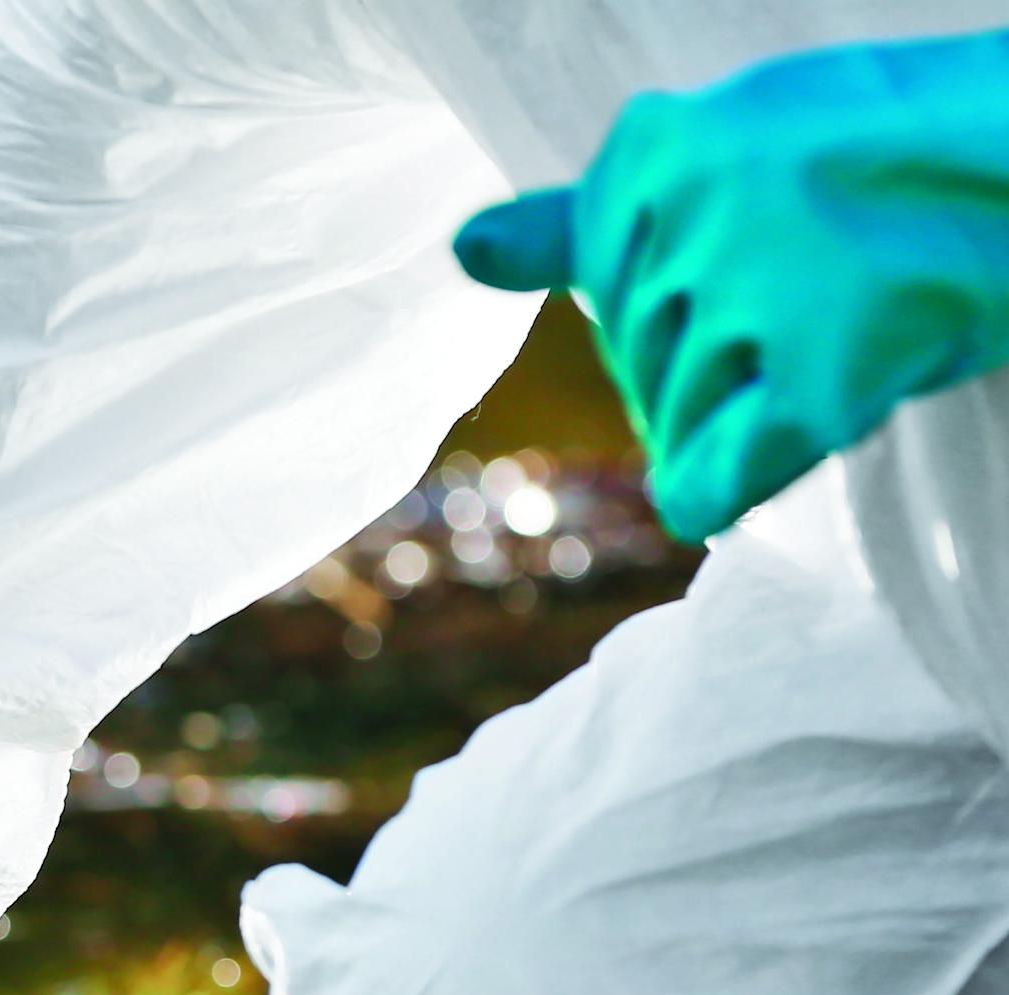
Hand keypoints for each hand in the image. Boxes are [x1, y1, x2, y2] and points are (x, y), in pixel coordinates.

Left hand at [455, 32, 1008, 541]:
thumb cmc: (886, 160)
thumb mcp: (730, 150)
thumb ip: (589, 216)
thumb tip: (465, 250)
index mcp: (655, 147)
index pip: (607, 297)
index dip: (694, 296)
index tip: (784, 239)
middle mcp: (693, 210)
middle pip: (639, 370)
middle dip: (724, 358)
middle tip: (834, 284)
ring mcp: (758, 289)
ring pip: (673, 430)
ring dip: (754, 407)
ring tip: (852, 320)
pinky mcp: (819, 372)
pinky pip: (707, 489)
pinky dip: (737, 482)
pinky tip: (809, 417)